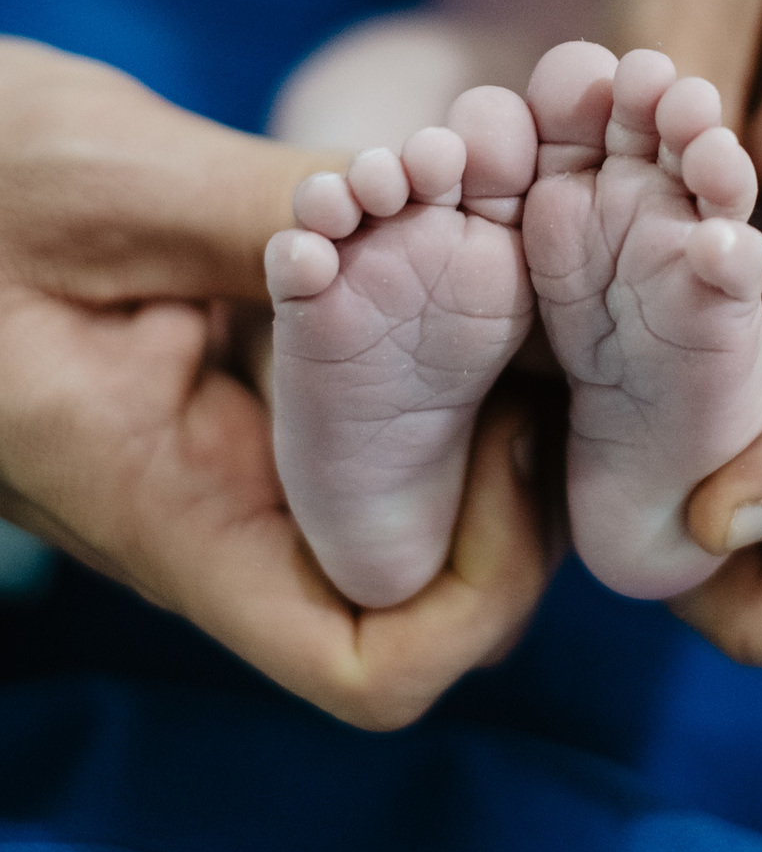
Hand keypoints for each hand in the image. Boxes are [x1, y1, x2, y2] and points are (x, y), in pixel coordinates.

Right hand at [0, 42, 553, 725]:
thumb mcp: (112, 187)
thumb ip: (271, 214)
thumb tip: (438, 209)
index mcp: (178, 508)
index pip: (369, 665)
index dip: (480, 592)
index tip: (510, 437)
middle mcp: (227, 500)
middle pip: (429, 579)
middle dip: (522, 467)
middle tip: (560, 313)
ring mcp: (244, 441)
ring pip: (415, 481)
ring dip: (491, 383)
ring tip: (528, 248)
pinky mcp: (251, 374)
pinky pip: (374, 394)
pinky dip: (440, 323)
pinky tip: (465, 217)